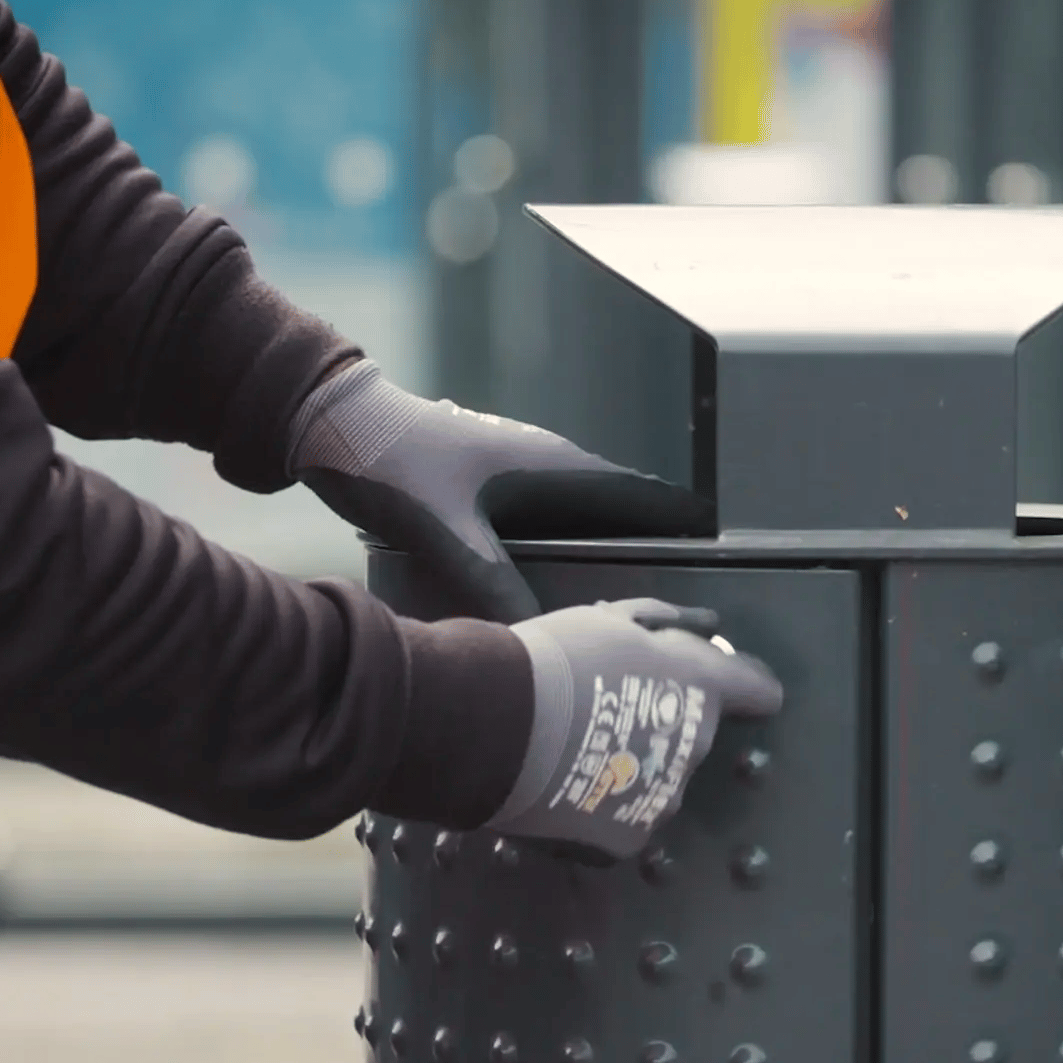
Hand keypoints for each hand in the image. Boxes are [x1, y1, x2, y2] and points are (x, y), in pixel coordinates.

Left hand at [287, 362, 711, 621]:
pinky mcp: (495, 497)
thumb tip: (542, 637)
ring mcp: (524, 481)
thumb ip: (491, 581)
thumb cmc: (391, 461)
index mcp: (555, 465)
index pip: (646, 498)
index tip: (726, 573)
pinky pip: (554, 535)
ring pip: (590, 529)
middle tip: (694, 618)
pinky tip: (565, 606)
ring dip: (617, 563)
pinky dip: (572, 564)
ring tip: (644, 620)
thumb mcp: (444, 528)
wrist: (336, 424)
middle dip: (662, 561)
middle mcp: (550, 469)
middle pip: (626, 519)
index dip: (688, 532)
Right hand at [484, 598, 782, 861]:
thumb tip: (703, 628)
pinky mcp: (628, 839)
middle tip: (605, 712)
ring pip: (660, 782)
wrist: (498, 725)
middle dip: (662, 725)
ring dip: (633, 769)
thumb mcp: (611, 618)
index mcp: (700, 687)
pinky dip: (602, 806)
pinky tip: (564, 789)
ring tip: (575, 755)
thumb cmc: (557, 659)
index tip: (719, 686)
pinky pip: (624, 819)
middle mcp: (695, 747)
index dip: (744, 686)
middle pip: (693, 737)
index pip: (759, 692)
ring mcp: (663, 799)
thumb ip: (663, 622)